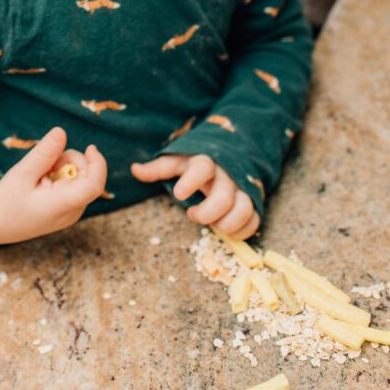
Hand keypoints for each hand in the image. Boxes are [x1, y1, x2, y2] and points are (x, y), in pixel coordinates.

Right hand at [0, 126, 107, 244]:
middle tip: (44, 164)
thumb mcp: (21, 173)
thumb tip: (61, 131)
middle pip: (86, 174)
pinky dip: (61, 174)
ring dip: (62, 166)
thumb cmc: (6, 199)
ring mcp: (72, 210)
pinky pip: (75, 181)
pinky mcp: (70, 206)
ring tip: (40, 176)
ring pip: (81, 175)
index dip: (98, 165)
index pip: (92, 187)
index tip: (90, 147)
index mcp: (60, 206)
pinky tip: (43, 182)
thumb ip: (43, 153)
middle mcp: (72, 210)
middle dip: (68, 160)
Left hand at [131, 153, 259, 238]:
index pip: (202, 167)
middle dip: (207, 213)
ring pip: (244, 208)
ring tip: (212, 225)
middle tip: (193, 214)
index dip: (191, 181)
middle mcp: (227, 175)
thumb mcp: (177, 162)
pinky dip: (241, 230)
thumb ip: (158, 168)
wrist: (228, 157)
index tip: (179, 194)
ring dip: (227, 223)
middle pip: (224, 196)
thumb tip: (135, 170)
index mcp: (206, 161)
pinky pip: (254, 220)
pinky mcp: (252, 203)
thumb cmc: (195, 164)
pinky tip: (225, 231)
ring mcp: (242, 189)